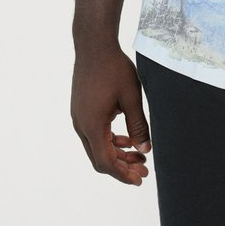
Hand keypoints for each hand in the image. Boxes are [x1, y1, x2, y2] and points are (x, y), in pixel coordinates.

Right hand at [71, 43, 151, 185]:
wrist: (94, 45)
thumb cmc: (114, 69)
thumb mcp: (132, 98)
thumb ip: (139, 126)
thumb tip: (145, 150)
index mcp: (92, 125)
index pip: (106, 162)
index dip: (123, 174)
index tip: (139, 180)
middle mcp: (81, 125)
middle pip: (100, 158)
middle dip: (122, 167)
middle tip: (144, 170)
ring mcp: (78, 118)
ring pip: (96, 147)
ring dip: (117, 153)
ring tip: (139, 154)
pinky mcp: (81, 110)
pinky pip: (94, 134)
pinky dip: (110, 140)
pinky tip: (126, 138)